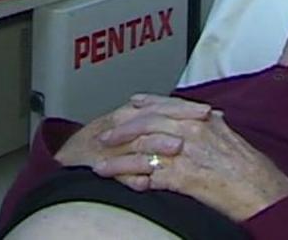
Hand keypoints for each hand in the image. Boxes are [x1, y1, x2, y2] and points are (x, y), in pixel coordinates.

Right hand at [54, 94, 210, 168]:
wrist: (77, 152)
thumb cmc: (113, 139)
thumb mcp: (141, 124)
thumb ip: (169, 120)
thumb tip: (210, 117)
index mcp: (135, 112)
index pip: (164, 105)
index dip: (186, 107)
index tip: (209, 111)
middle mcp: (124, 122)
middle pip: (153, 118)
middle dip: (176, 121)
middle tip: (200, 124)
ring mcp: (113, 144)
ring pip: (138, 143)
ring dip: (158, 145)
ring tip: (177, 148)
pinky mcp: (101, 163)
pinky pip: (118, 170)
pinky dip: (131, 175)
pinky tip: (144, 182)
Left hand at [93, 108, 287, 221]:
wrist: (263, 192)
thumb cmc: (250, 170)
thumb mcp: (229, 138)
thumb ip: (212, 126)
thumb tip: (205, 118)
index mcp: (201, 120)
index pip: (164, 106)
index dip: (142, 106)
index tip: (126, 107)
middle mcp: (192, 131)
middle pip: (145, 125)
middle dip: (120, 132)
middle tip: (103, 138)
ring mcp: (186, 154)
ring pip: (142, 151)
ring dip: (117, 160)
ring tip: (100, 166)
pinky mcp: (183, 177)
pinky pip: (150, 176)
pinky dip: (133, 180)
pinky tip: (121, 184)